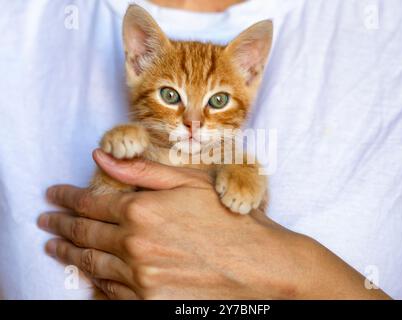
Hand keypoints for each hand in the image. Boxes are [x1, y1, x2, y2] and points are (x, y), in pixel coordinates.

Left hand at [38, 149, 390, 298]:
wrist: (261, 268)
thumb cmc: (230, 220)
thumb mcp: (190, 183)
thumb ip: (142, 172)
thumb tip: (102, 157)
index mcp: (142, 210)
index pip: (90, 202)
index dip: (67, 197)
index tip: (53, 194)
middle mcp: (134, 246)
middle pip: (84, 234)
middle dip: (60, 225)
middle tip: (45, 220)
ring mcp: (140, 279)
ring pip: (92, 265)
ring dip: (70, 254)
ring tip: (55, 247)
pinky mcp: (149, 304)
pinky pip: (109, 294)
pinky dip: (93, 283)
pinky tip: (86, 277)